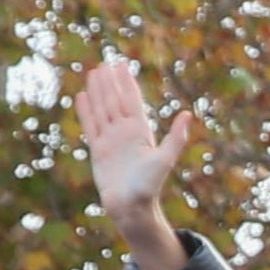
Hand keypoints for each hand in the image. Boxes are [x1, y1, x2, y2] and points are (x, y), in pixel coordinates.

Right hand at [73, 62, 190, 269]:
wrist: (131, 207)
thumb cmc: (150, 186)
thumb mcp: (165, 159)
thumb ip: (175, 137)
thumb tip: (187, 114)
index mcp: (141, 132)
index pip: (132, 101)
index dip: (127, 84)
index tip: (122, 65)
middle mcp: (125, 133)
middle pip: (115, 101)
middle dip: (110, 82)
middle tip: (105, 61)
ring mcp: (110, 140)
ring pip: (101, 109)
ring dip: (97, 91)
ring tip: (92, 73)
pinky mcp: (97, 150)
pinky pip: (90, 125)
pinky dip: (86, 111)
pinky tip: (81, 97)